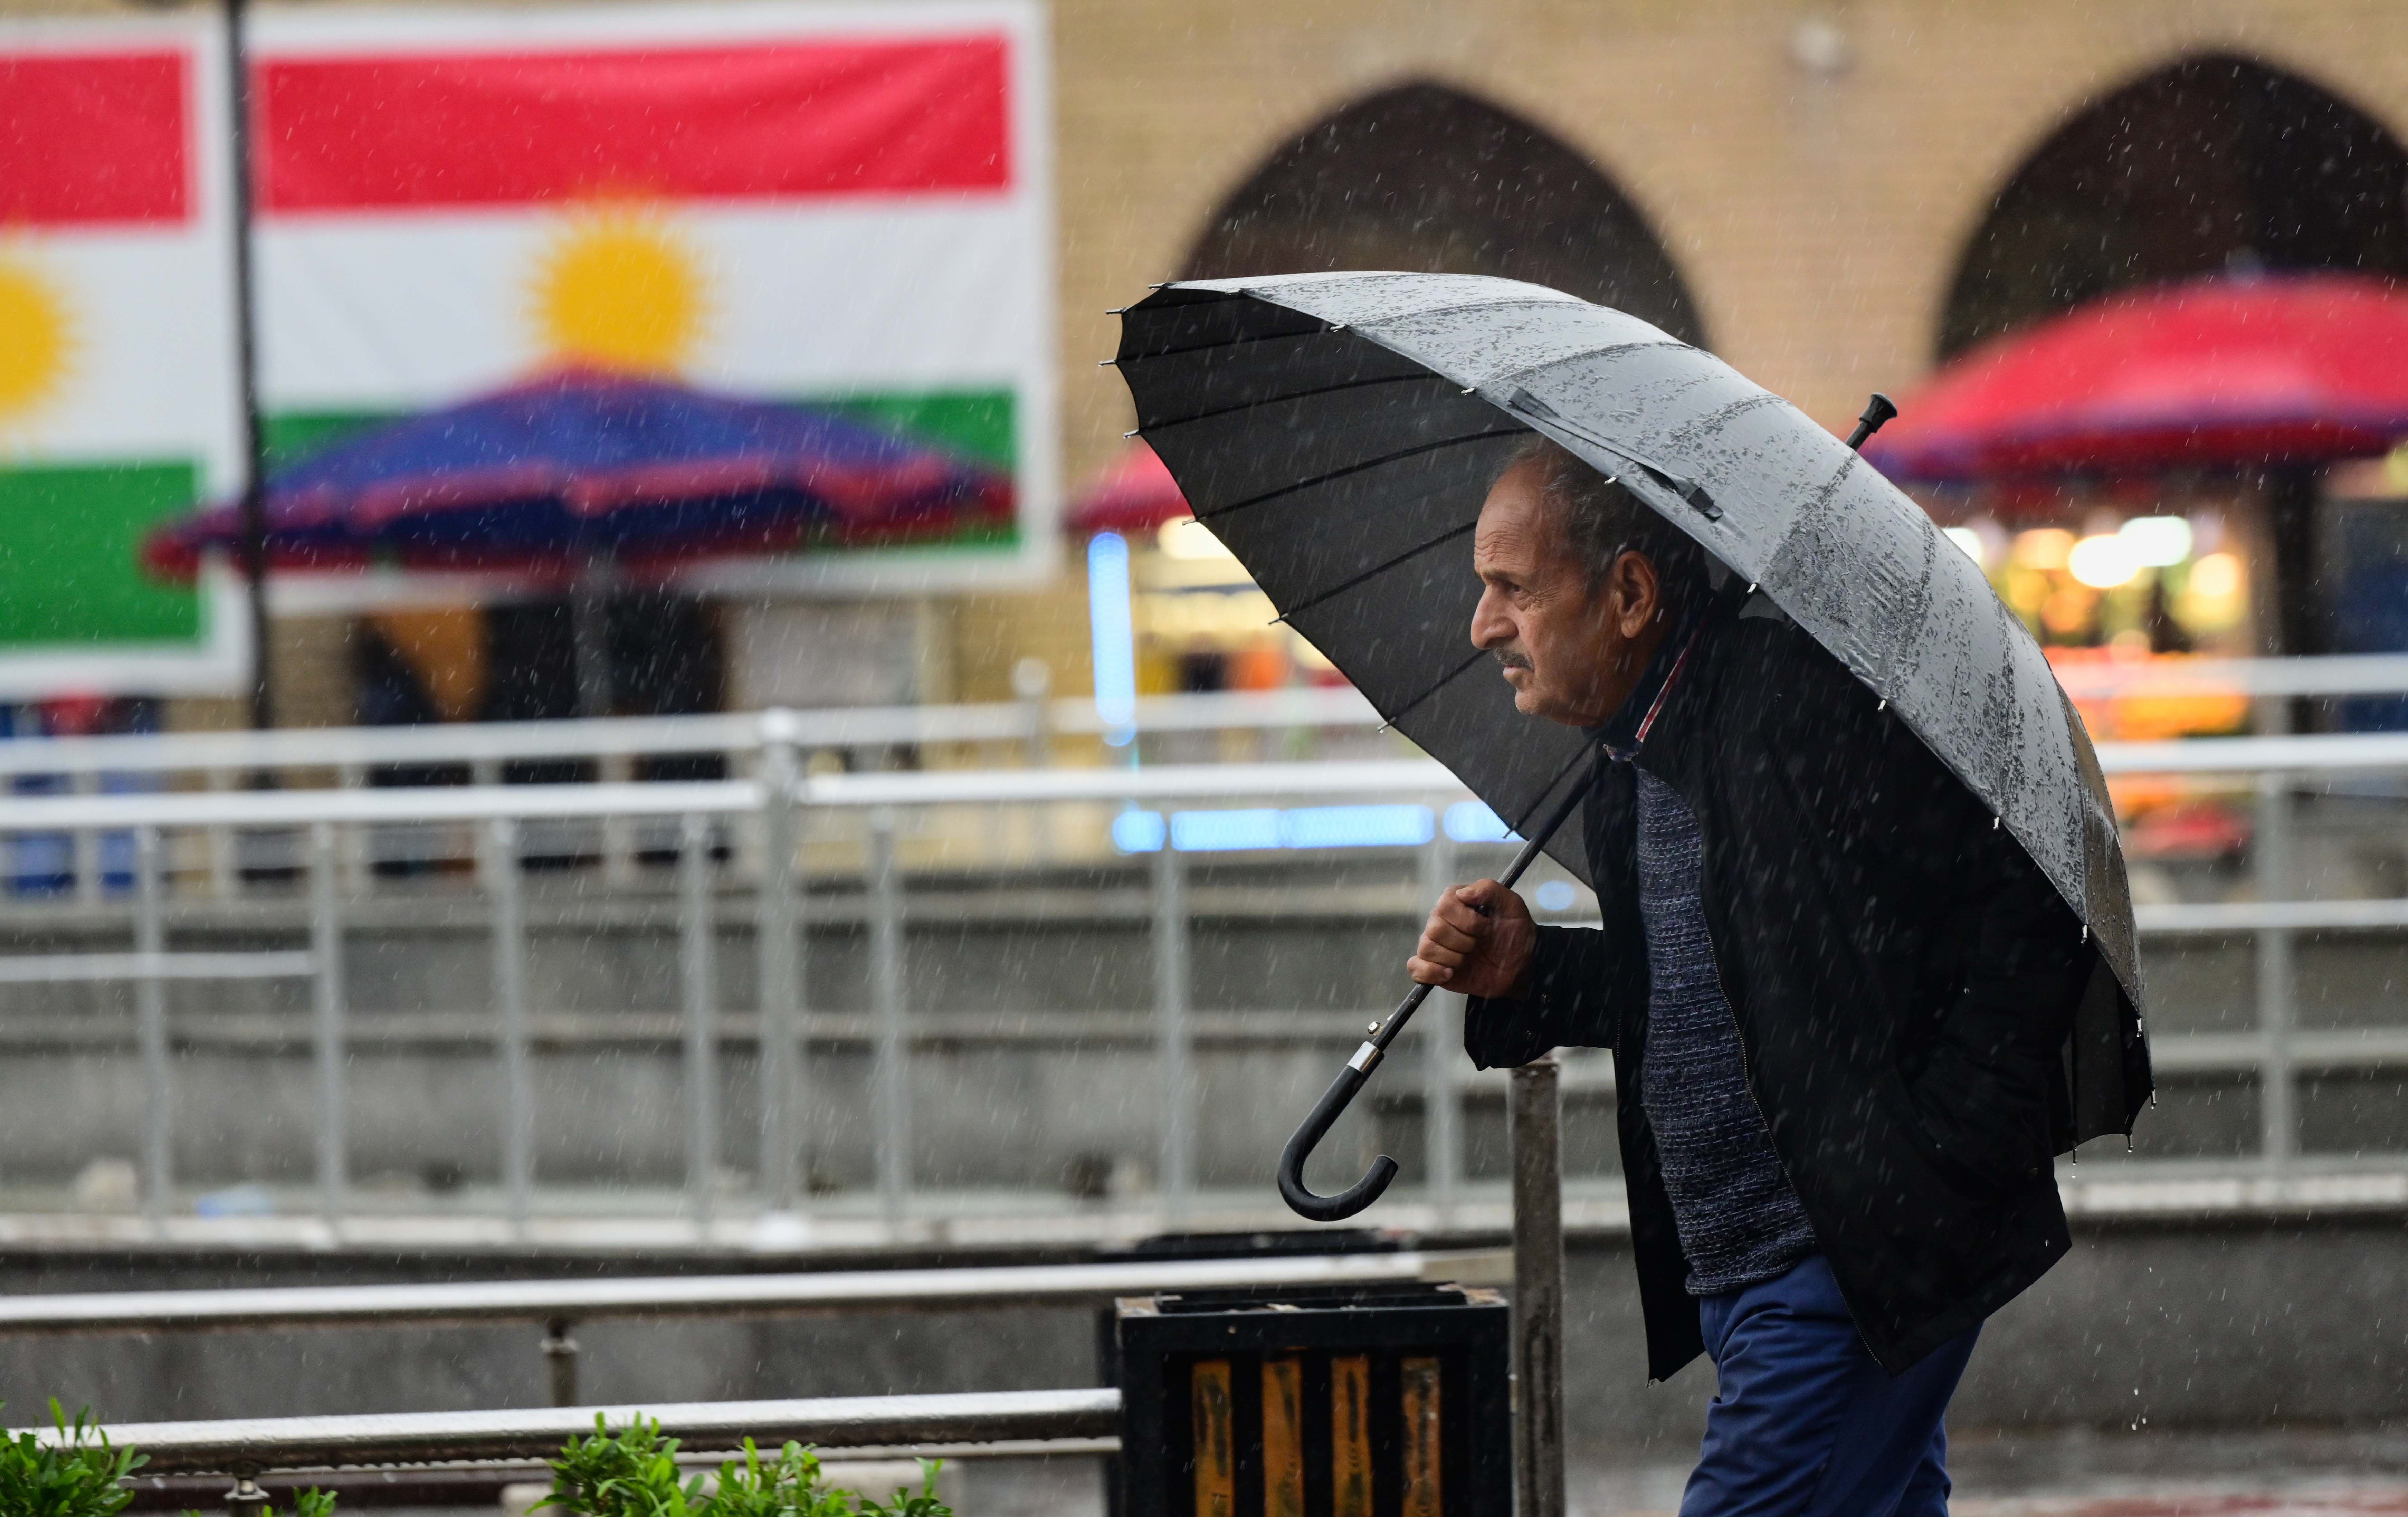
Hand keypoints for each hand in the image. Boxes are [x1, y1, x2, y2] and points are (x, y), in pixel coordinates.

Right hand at [1407, 879, 1537, 998]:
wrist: (1520, 966)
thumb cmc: (1515, 933)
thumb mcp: (1512, 905)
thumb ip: (1488, 889)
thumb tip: (1462, 893)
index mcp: (1456, 902)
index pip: (1444, 905)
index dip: (1467, 920)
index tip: (1487, 928)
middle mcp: (1440, 921)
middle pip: (1434, 928)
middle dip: (1464, 941)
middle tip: (1479, 944)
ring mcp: (1436, 945)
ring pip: (1426, 947)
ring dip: (1453, 958)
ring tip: (1468, 959)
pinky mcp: (1433, 967)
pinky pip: (1415, 967)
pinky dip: (1431, 972)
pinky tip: (1450, 973)